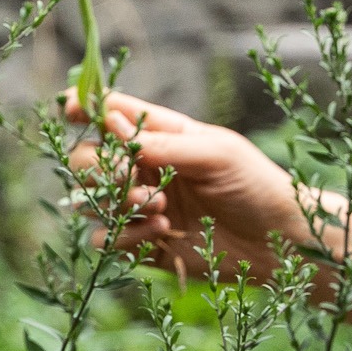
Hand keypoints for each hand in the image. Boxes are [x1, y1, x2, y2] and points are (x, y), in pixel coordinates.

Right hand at [65, 90, 305, 281]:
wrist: (281, 241)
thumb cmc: (257, 185)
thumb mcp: (217, 154)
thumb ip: (164, 143)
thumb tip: (111, 125)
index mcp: (163, 135)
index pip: (111, 112)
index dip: (84, 107)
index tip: (70, 110)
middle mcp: (145, 169)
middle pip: (87, 159)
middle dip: (99, 168)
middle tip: (135, 181)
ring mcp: (142, 207)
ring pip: (90, 201)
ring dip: (113, 203)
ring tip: (159, 208)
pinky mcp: (145, 243)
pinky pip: (107, 239)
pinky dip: (125, 236)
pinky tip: (162, 232)